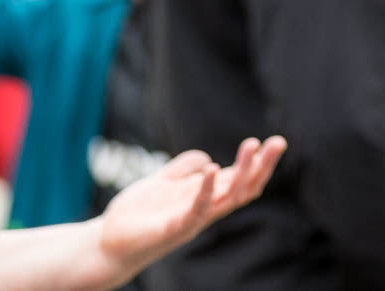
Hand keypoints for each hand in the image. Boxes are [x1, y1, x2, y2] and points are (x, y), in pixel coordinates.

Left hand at [98, 136, 286, 275]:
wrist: (106, 243)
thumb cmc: (137, 215)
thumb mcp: (163, 182)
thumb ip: (184, 168)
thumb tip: (207, 158)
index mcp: (206, 197)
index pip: (242, 180)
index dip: (260, 163)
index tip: (276, 142)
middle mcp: (206, 209)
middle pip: (245, 189)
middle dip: (263, 166)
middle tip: (278, 142)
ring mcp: (192, 220)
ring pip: (228, 198)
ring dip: (242, 173)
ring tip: (251, 146)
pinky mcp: (173, 229)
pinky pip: (195, 211)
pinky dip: (205, 192)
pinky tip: (210, 170)